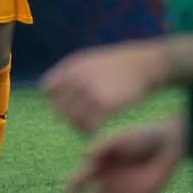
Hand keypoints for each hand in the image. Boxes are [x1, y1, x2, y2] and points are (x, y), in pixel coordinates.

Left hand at [42, 40, 168, 132]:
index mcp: (72, 65)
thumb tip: (52, 92)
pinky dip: (90, 131)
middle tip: (78, 120)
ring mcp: (91, 90)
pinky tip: (96, 129)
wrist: (145, 64)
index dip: (55, 99)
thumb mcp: (91, 61)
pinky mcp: (106, 104)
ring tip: (87, 126)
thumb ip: (72, 74)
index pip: (48, 88)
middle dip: (66, 116)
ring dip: (78, 126)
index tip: (67, 105)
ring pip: (72, 119)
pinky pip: (89, 125)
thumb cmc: (118, 66)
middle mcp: (78, 77)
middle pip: (59, 107)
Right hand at [65, 116, 186, 192]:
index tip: (69, 192)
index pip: (81, 179)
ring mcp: (123, 191)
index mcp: (100, 165)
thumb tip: (86, 156)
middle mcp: (108, 180)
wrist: (167, 144)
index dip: (73, 186)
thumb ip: (102, 147)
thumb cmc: (141, 137)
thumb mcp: (119, 139)